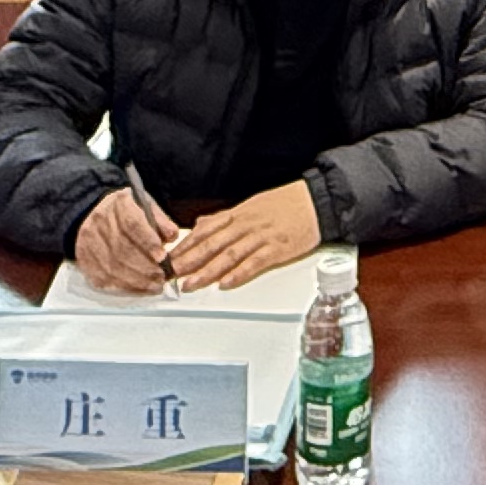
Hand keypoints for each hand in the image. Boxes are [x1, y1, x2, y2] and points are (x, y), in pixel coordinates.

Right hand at [73, 181, 180, 293]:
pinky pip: (103, 278)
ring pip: (112, 267)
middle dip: (145, 267)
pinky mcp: (85, 260)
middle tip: (162, 277)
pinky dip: (124, 287)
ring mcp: (89, 242)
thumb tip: (172, 236)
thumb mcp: (146, 206)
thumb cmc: (127, 212)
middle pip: (122, 249)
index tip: (162, 257)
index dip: (148, 242)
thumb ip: (160, 221)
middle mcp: (100, 222)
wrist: (92, 213)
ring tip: (155, 285)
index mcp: (118, 204)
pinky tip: (139, 289)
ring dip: (136, 280)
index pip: (131, 224)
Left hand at [170, 181, 325, 292]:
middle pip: (212, 244)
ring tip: (191, 284)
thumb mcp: (251, 205)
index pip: (205, 231)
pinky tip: (226, 282)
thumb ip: (225, 218)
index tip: (169, 257)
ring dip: (207, 271)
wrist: (316, 200)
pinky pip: (255, 262)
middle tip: (170, 274)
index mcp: (238, 214)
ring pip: (228, 255)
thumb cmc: (286, 203)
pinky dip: (239, 273)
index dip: (185, 245)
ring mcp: (261, 236)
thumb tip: (202, 225)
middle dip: (189, 261)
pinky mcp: (277, 248)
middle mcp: (246, 225)